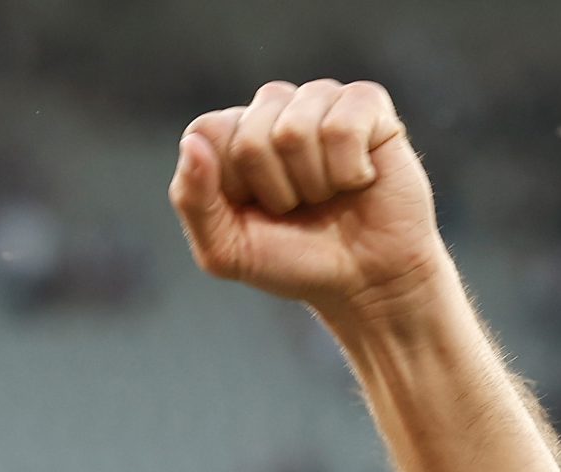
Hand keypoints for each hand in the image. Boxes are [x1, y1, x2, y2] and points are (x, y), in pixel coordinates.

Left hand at [169, 80, 448, 322]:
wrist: (364, 282)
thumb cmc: (293, 261)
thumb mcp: (226, 250)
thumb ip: (193, 200)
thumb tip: (192, 142)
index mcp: (233, 134)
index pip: (209, 131)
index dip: (232, 183)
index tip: (255, 209)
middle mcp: (274, 108)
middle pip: (251, 136)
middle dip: (275, 190)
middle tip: (298, 208)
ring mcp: (320, 100)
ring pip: (295, 129)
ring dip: (313, 183)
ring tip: (328, 195)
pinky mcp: (367, 103)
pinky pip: (342, 126)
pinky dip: (349, 170)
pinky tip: (358, 179)